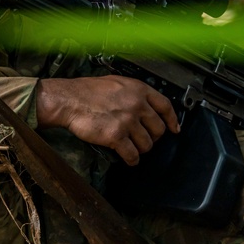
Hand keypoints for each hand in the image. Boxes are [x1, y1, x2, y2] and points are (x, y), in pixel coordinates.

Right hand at [35, 75, 179, 165]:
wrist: (70, 100)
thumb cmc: (88, 91)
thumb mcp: (116, 83)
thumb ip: (133, 93)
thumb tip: (144, 104)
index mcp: (138, 90)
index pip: (165, 106)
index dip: (172, 120)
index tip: (174, 128)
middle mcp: (137, 105)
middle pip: (158, 128)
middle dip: (153, 137)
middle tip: (146, 139)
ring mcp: (127, 121)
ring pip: (147, 144)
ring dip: (141, 149)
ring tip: (133, 148)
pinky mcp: (116, 136)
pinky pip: (132, 154)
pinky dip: (132, 160)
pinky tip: (128, 158)